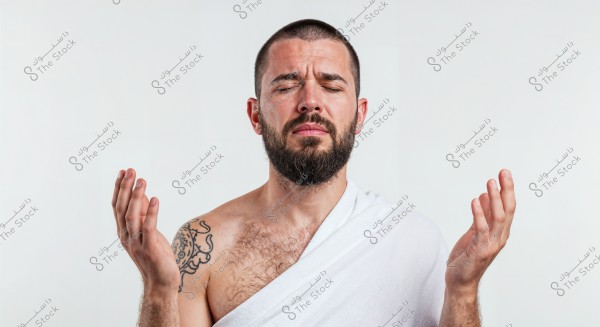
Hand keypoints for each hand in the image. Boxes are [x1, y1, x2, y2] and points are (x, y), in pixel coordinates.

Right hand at [112, 168, 179, 292]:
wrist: (161, 282)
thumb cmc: (156, 256)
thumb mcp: (149, 231)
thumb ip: (144, 214)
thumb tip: (142, 194)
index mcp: (124, 231)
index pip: (118, 206)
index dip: (119, 188)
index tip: (123, 171)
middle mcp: (127, 236)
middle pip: (122, 208)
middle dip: (125, 188)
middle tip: (130, 170)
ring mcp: (137, 242)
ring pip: (132, 216)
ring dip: (136, 197)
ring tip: (142, 180)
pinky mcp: (150, 247)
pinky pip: (149, 227)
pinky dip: (151, 212)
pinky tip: (155, 199)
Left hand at [445, 168, 515, 293]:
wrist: (460, 280)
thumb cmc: (467, 257)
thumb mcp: (474, 231)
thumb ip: (481, 215)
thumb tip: (483, 195)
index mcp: (500, 232)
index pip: (508, 208)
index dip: (507, 190)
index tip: (505, 173)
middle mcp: (499, 237)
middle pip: (508, 210)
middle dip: (506, 190)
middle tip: (503, 172)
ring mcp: (491, 244)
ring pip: (498, 218)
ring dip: (494, 199)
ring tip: (490, 183)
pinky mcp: (479, 249)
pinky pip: (481, 228)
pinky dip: (479, 214)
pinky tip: (475, 200)